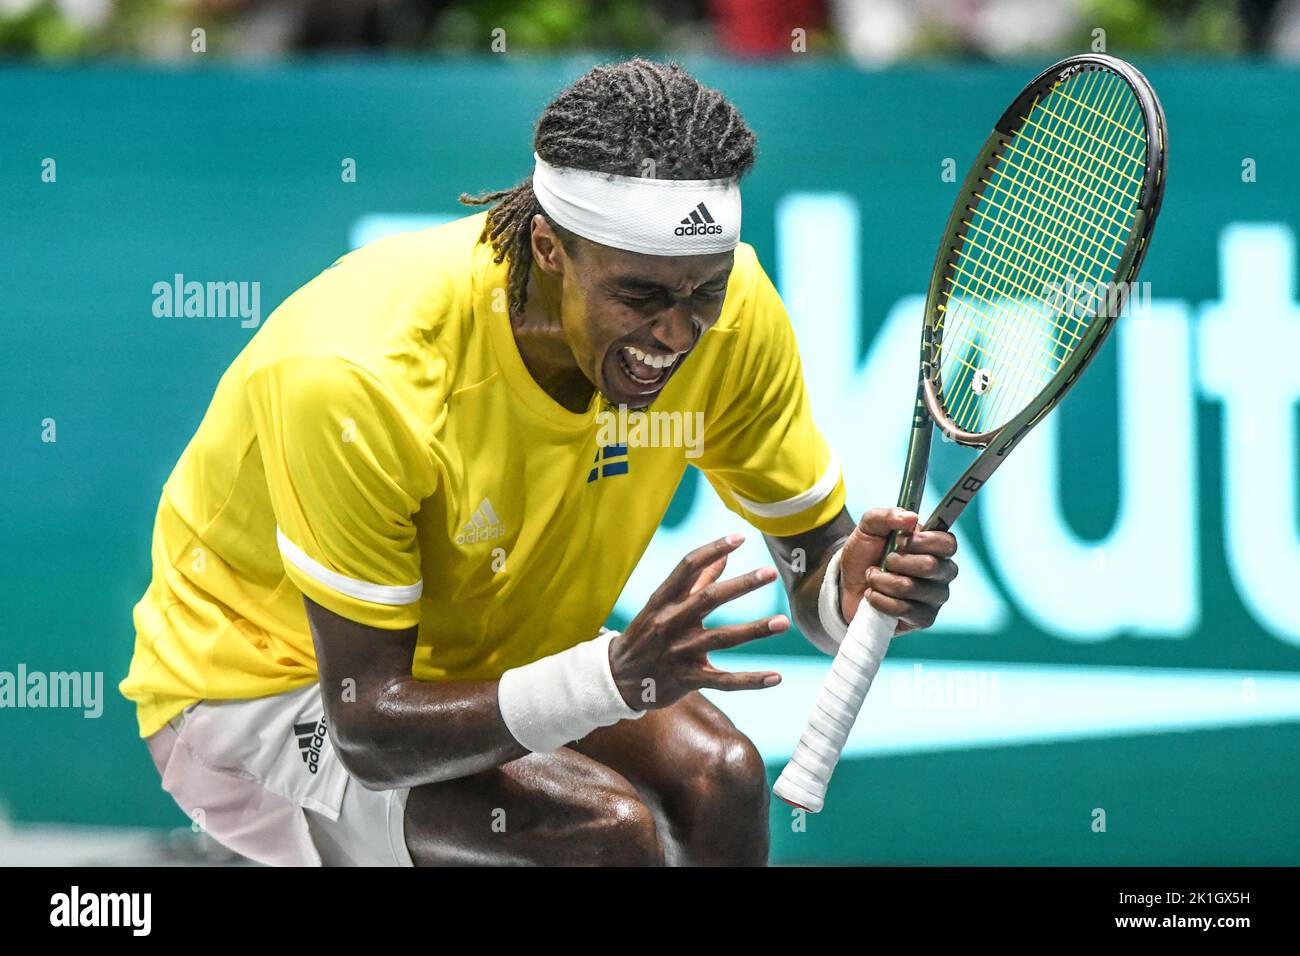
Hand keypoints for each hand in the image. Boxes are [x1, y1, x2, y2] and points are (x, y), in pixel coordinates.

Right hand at [608, 533, 786, 710]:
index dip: (713, 549)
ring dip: (754, 630)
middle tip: (769, 573)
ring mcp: (679, 652)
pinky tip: (776, 677)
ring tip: (783, 622)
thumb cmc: (646, 634)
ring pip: (721, 639)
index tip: (740, 537)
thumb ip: (696, 580)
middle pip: (708, 599)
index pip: (688, 567)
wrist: (617, 679)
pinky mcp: (687, 679)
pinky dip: (750, 680)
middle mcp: (670, 623)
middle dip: (741, 585)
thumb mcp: (663, 605)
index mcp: (663, 600)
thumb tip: (725, 555)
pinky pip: (723, 681)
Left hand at [839, 507, 958, 634]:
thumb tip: (911, 518)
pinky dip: (880, 600)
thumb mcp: (869, 527)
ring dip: (882, 581)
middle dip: (896, 562)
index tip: (898, 540)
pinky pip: (903, 610)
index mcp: (935, 547)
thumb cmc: (865, 553)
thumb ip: (887, 515)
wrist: (847, 584)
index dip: (922, 542)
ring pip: (911, 588)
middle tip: (883, 561)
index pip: (947, 543)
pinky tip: (873, 596)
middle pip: (930, 566)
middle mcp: (942, 572)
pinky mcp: (924, 619)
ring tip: (873, 578)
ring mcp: (935, 597)